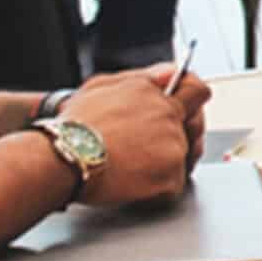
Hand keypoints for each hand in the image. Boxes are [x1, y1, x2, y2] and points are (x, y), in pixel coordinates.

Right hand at [60, 70, 205, 204]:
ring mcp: (173, 149)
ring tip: (136, 164)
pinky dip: (158, 187)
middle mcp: (170, 119)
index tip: (186, 108)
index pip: (198, 90)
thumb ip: (142, 77)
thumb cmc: (74, 124)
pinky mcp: (170, 178)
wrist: (64, 157)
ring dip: (168, 161)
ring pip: (184, 156)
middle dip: (183, 134)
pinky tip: (134, 181)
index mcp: (157, 94)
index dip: (193, 100)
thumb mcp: (101, 86)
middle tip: (151, 145)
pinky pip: (174, 183)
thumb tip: (170, 73)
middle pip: (196, 127)